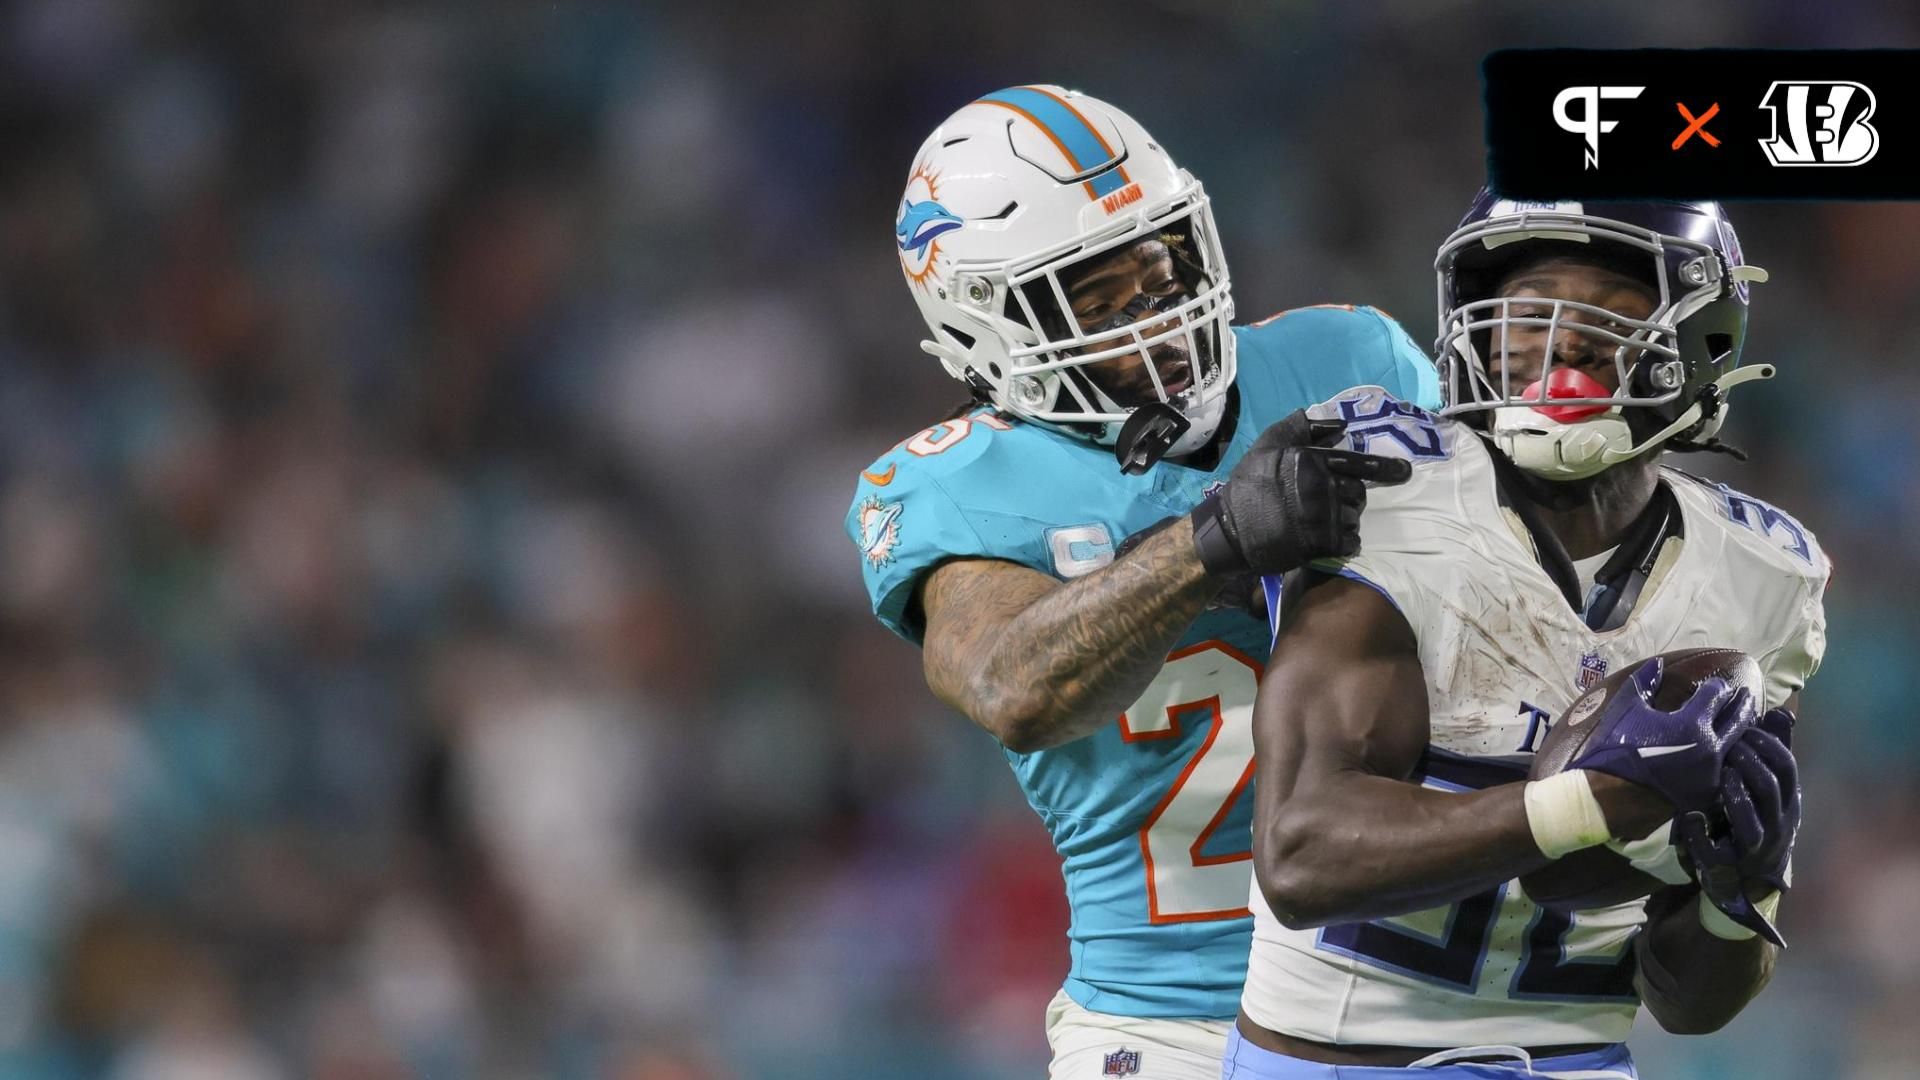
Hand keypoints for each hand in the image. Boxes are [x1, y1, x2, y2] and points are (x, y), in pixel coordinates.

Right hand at [1189, 410, 1412, 576]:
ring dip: (1346, 519)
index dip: (1385, 467)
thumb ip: (1302, 428)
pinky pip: (1350, 542)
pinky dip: (1347, 541)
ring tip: (1326, 521)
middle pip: (1359, 493)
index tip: (1404, 472)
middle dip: (1352, 498)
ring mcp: (1322, 517)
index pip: (1359, 463)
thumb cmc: (1250, 485)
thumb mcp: (1268, 445)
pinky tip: (1332, 539)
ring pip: (1355, 517)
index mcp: (1312, 460)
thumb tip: (1339, 424)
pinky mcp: (1320, 543)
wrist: (1230, 530)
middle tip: (1334, 502)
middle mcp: (1321, 486)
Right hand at [1569, 657, 1758, 821]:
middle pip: (1738, 718)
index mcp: (1691, 723)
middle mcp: (1710, 747)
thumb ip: (1644, 682)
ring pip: (1740, 746)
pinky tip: (1732, 753)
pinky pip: (1731, 770)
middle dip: (1742, 704)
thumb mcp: (1625, 710)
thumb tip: (1658, 663)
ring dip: (1743, 731)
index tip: (1716, 684)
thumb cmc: (1616, 750)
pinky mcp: (1710, 794)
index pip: (1716, 695)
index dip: (1717, 686)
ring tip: (1744, 722)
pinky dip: (1734, 757)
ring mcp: (1713, 773)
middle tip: (1745, 695)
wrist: (1609, 799)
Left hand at [1676, 707, 1798, 944]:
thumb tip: (1783, 712)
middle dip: (1750, 763)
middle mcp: (1777, 824)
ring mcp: (1755, 847)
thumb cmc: (1759, 818)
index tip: (1746, 727)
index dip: (1768, 744)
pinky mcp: (1729, 865)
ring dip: (1735, 795)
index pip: (1787, 767)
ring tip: (1720, 773)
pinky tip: (1691, 816)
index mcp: (1788, 801)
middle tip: (1728, 745)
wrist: (1749, 877)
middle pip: (1770, 789)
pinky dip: (1701, 834)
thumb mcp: (1770, 789)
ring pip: (1751, 823)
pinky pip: (1716, 851)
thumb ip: (1774, 752)